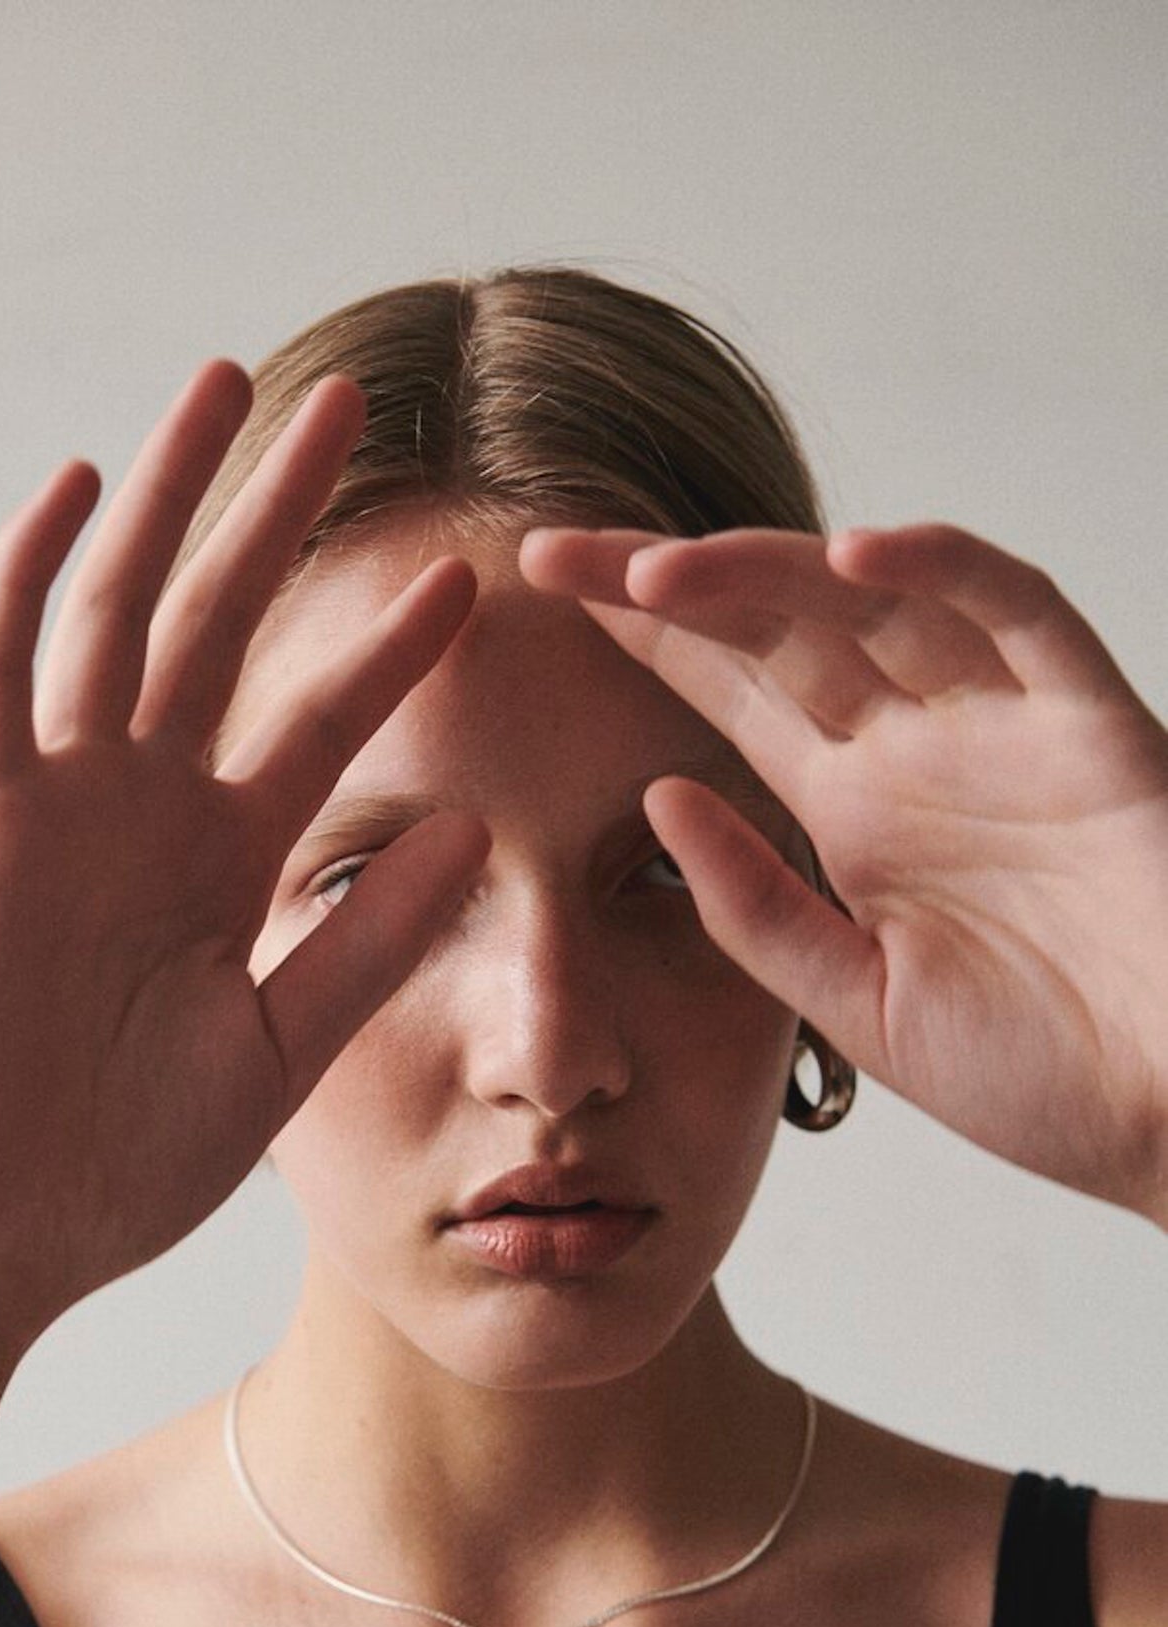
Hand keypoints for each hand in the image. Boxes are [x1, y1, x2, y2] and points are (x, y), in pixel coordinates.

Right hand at [0, 365, 487, 1336]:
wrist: (4, 1236)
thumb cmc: (129, 1160)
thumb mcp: (280, 1047)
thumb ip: (370, 942)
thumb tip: (477, 833)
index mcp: (227, 863)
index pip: (326, 721)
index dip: (394, 644)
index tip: (474, 573)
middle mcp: (151, 812)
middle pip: (226, 626)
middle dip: (282, 514)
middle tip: (351, 402)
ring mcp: (66, 808)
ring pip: (121, 616)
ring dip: (172, 501)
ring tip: (227, 387)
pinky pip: (1, 683)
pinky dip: (27, 584)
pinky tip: (75, 489)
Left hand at [519, 521, 1167, 1225]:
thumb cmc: (1038, 1073)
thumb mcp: (856, 1003)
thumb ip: (755, 910)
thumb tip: (655, 797)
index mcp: (854, 810)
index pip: (727, 692)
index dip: (640, 636)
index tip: (537, 591)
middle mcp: (917, 748)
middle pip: (773, 627)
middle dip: (663, 581)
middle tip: (552, 548)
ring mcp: (1002, 725)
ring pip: (873, 601)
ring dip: (768, 571)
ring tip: (657, 568)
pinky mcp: (1092, 724)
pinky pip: (1017, 613)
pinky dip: (945, 571)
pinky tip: (854, 554)